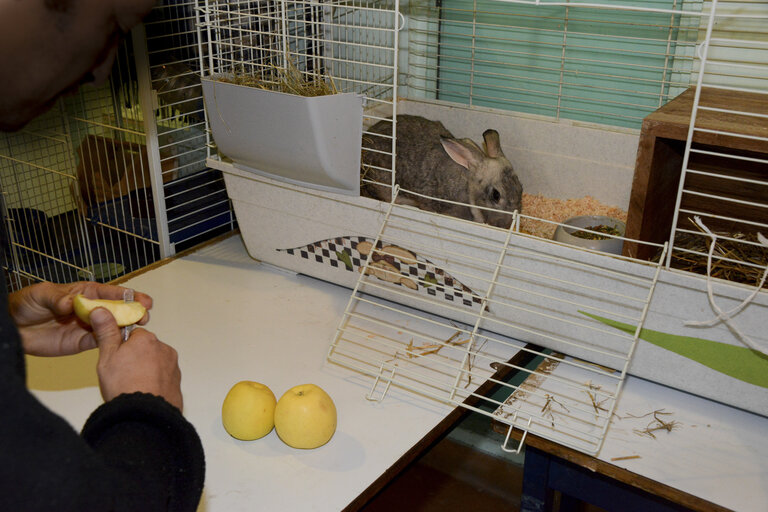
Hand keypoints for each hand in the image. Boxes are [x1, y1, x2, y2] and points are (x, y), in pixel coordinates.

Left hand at [9, 281, 151, 356]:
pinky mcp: (82, 343)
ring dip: (126, 327)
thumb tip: (71, 303)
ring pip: (113, 327)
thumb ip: (58, 298)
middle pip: (118, 310)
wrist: (14, 327)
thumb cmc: (28, 303)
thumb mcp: (42, 294)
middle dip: (133, 311)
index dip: (128, 295)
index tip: (142, 299)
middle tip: (144, 315)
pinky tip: (120, 342)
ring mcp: (88, 326)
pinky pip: (100, 342)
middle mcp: (91, 309)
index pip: (111, 292)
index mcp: (85, 293)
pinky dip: (111, 342)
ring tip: (137, 329)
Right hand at [90, 308, 182, 410]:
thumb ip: (106, 332)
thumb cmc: (124, 386)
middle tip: (122, 376)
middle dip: (135, 358)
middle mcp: (164, 348)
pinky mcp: (177, 381)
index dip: (121, 347)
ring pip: (155, 363)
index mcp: (147, 339)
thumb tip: (101, 310)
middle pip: (145, 348)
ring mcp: (173, 366)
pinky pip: (163, 377)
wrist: (144, 416)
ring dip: (146, 370)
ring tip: (133, 387)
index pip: (133, 335)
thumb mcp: (107, 357)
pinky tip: (144, 393)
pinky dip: (155, 382)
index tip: (116, 360)